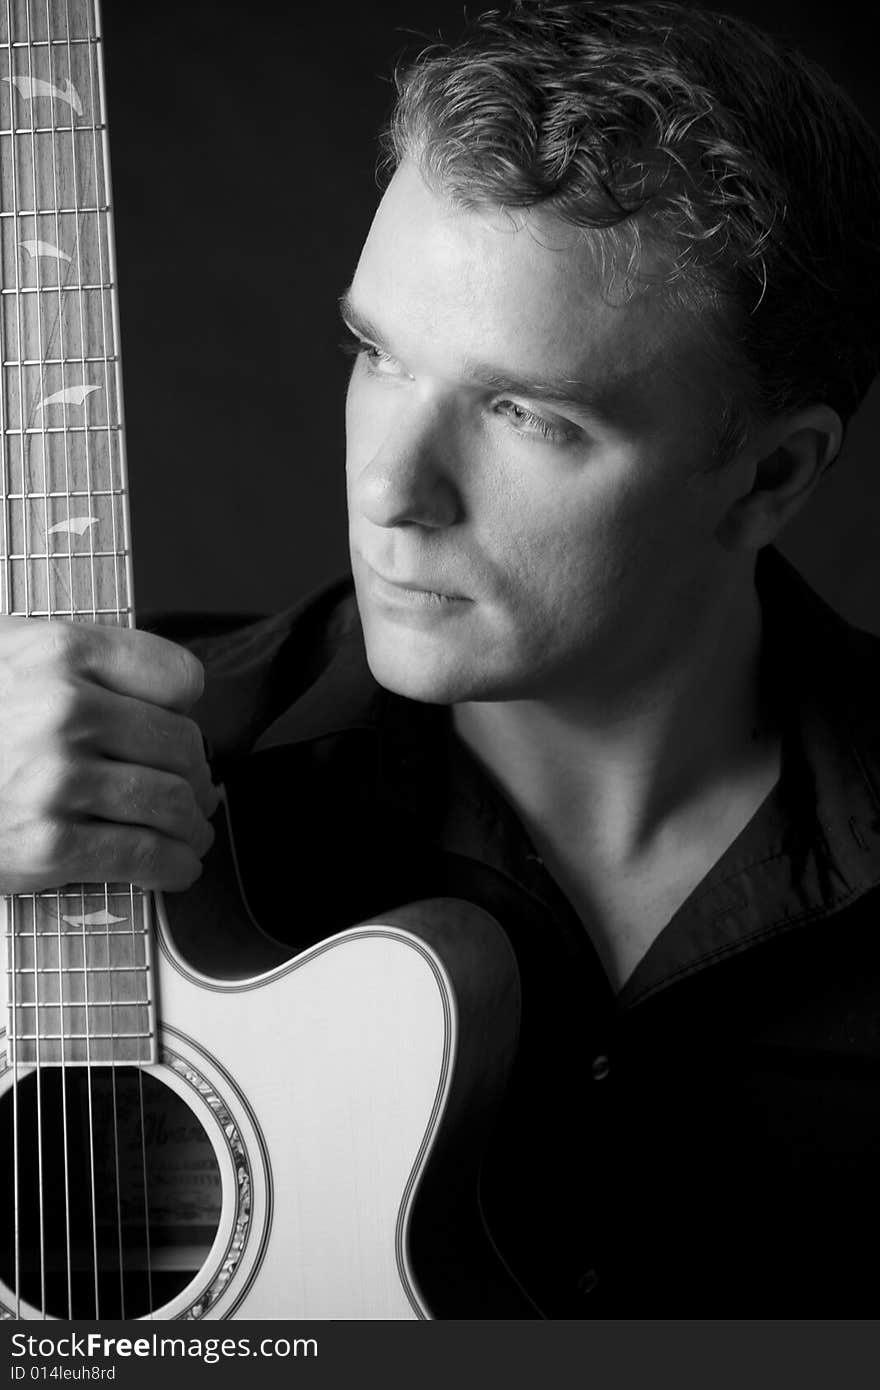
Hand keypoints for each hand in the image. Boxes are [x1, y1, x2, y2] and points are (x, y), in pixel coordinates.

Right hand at [0, 617, 218, 892]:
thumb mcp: (6, 656)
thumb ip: (76, 663)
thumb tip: (157, 697)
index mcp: (58, 653)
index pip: (176, 676)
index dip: (185, 707)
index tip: (180, 724)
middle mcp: (64, 710)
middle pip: (181, 744)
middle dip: (195, 775)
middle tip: (195, 791)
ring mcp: (57, 779)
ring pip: (173, 803)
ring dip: (193, 825)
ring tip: (190, 831)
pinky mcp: (49, 845)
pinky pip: (145, 856)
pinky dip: (174, 867)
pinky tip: (175, 867)